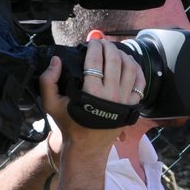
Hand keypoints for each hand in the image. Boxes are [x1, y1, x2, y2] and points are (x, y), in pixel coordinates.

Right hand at [42, 31, 145, 152]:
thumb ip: (48, 80)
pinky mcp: (132, 106)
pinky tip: (129, 63)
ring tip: (114, 51)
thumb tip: (56, 60)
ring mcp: (124, 100)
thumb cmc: (69, 124)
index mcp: (91, 93)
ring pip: (130, 68)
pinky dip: (136, 69)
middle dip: (108, 47)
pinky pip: (141, 83)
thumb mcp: (51, 104)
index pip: (95, 61)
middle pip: (115, 61)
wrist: (87, 146)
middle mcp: (111, 95)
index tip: (92, 42)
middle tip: (102, 43)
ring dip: (123, 55)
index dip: (94, 47)